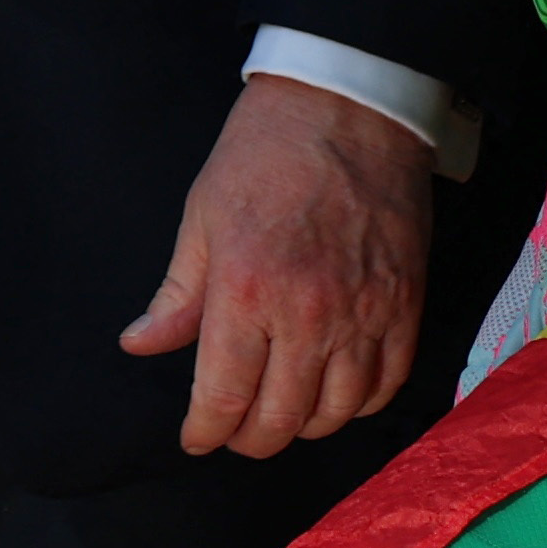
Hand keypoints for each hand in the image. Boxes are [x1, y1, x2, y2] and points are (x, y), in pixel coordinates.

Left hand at [120, 73, 431, 457]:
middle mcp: (308, 317)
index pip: (223, 395)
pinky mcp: (407, 308)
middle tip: (233, 432)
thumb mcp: (201, 216)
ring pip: (335, 414)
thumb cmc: (263, 154)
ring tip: (280, 415)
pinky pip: (386, 385)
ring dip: (303, 427)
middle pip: (281, 418)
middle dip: (249, 439)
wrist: (348, 109)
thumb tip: (139, 342)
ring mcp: (365, 316)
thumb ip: (177, 293)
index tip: (195, 438)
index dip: (205, 430)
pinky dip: (358, 405)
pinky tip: (334, 395)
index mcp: (245, 292)